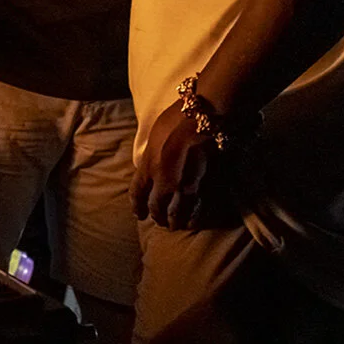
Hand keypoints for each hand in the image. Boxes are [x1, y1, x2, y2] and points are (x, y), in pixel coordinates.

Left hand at [132, 99, 218, 230]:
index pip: (137, 194)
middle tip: (159, 221)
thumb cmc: (177, 119)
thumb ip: (151, 155)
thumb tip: (149, 165)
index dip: (137, 206)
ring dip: (175, 221)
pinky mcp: (205, 187)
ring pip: (177, 213)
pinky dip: (193, 218)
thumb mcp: (154, 136)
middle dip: (157, 216)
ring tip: (175, 225)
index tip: (139, 214)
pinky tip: (192, 222)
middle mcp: (164, 181)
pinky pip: (198, 210)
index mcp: (148, 166)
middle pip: (157, 207)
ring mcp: (185, 186)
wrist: (204, 118)